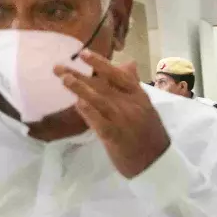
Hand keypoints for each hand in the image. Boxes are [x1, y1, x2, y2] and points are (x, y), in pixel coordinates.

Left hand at [56, 52, 170, 177]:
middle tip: (58, 67)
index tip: (83, 54)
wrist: (158, 162)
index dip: (100, 64)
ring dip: (81, 89)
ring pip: (100, 100)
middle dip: (80, 75)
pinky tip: (77, 104)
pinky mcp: (116, 137)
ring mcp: (124, 121)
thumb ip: (133, 86)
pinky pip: (99, 122)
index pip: (119, 75)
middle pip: (103, 86)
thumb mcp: (146, 107)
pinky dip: (88, 112)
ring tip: (64, 79)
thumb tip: (128, 64)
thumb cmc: (150, 134)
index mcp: (140, 96)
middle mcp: (132, 105)